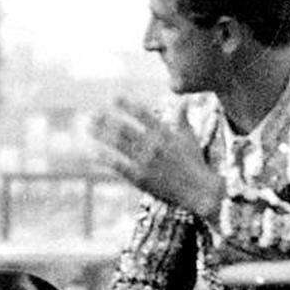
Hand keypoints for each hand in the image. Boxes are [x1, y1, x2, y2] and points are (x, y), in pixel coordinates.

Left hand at [93, 99, 224, 219]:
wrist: (201, 192)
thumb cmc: (196, 165)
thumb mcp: (190, 138)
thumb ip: (182, 119)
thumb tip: (182, 101)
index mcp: (165, 133)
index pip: (142, 114)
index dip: (126, 105)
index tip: (114, 97)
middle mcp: (153, 145)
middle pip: (124, 128)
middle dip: (106, 120)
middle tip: (92, 113)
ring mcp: (145, 161)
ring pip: (118, 144)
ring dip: (101, 134)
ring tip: (88, 127)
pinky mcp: (141, 178)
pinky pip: (118, 165)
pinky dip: (105, 158)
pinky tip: (93, 152)